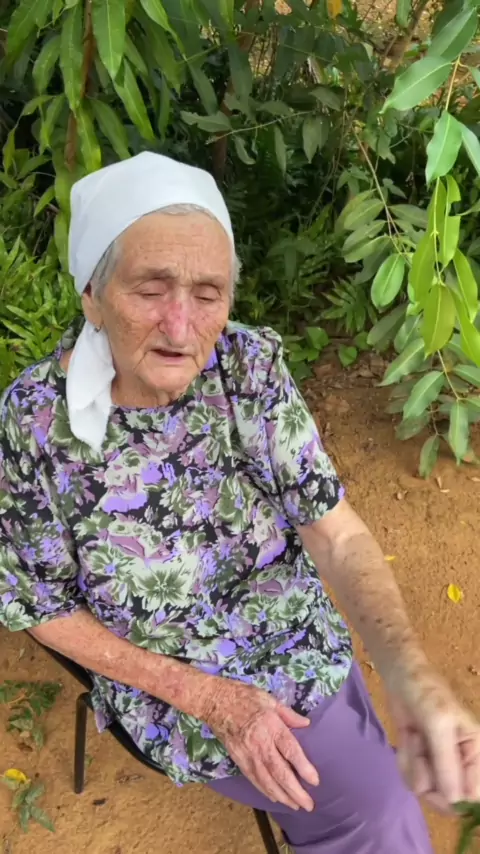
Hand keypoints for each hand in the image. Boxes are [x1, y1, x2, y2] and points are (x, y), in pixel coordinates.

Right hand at [202, 678, 318, 810]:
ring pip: (267, 780)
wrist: (216, 702)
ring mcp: (248, 754)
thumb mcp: (269, 699)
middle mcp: (260, 743)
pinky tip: (275, 798)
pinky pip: (254, 779)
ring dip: (282, 796)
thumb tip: (306, 724)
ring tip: (295, 805)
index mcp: (271, 726)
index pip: (290, 751)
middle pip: (280, 772)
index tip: (315, 781)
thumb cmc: (245, 697)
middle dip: (295, 791)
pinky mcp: (238, 760)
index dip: (303, 768)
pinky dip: (265, 790)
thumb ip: (288, 714)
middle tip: (309, 805)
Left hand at [389, 667, 479, 811]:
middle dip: (429, 778)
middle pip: (448, 799)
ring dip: (414, 764)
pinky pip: (411, 778)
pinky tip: (407, 739)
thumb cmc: (426, 693)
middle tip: (421, 755)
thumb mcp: (439, 724)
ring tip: (415, 737)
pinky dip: (405, 761)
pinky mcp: (420, 762)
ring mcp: (439, 764)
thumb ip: (447, 762)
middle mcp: (461, 763)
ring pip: (426, 789)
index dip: (454, 798)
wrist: (400, 676)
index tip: (435, 787)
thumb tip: (456, 801)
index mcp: (476, 752)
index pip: (474, 795)